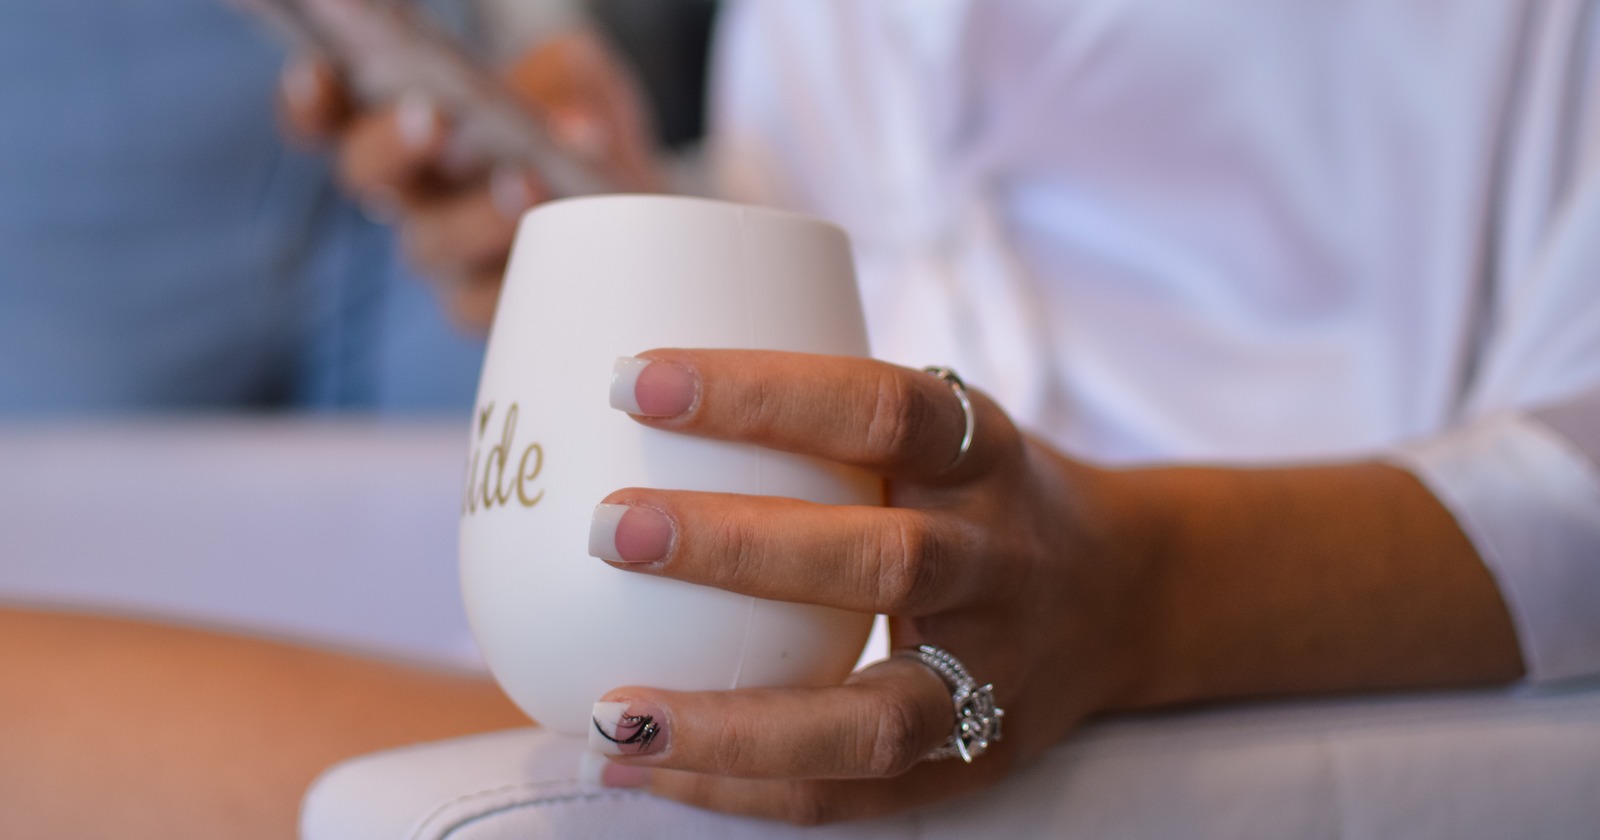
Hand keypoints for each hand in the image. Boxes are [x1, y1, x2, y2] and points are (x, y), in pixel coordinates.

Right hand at [277, 29, 663, 330]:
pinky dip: (524, 271)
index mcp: (402, 125)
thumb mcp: (577, 83)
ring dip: (475, 213)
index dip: (312, 100)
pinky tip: (562, 244)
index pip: (329, 115)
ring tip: (525, 181)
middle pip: (367, 175)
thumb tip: (565, 111)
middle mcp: (411, 193)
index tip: (317, 72)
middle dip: (394, 144)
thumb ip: (558, 76)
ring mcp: (448, 256)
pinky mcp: (491, 310)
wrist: (634, 208)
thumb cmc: (583, 131)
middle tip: (433, 117)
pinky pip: (487, 305)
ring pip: (430, 245)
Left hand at [582, 350, 1157, 822]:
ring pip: (874, 717)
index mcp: (983, 455)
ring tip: (611, 719)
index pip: (882, 408)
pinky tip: (643, 770)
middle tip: (612, 531)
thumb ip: (823, 427)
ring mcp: (994, 675)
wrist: (1122, 592)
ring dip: (731, 722)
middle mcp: (999, 562)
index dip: (761, 391)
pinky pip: (854, 793)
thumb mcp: (936, 432)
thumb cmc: (978, 497)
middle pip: (885, 559)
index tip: (634, 379)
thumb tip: (620, 403)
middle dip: (738, 548)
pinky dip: (745, 787)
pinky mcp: (974, 758)